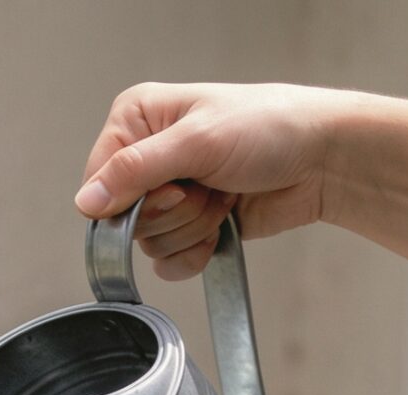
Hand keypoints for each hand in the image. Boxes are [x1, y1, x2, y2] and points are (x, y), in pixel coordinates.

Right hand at [75, 81, 339, 279]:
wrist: (320, 161)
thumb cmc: (271, 128)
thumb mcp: (197, 142)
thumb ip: (135, 172)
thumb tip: (87, 202)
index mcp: (139, 119)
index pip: (98, 180)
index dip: (129, 199)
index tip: (172, 186)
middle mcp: (149, 156)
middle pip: (125, 218)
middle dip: (172, 212)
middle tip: (206, 186)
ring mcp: (170, 193)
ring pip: (150, 242)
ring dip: (192, 227)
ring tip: (222, 196)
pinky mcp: (190, 225)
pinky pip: (168, 261)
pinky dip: (196, 252)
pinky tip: (221, 226)